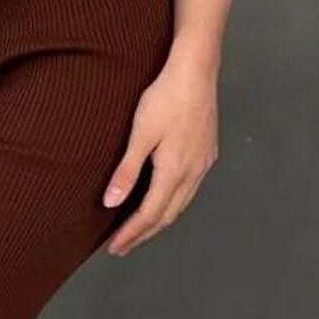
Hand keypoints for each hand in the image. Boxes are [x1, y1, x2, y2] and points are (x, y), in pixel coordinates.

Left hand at [103, 48, 218, 256]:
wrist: (196, 71)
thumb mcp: (141, 134)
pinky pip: (190, 190)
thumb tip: (111, 203)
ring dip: (159, 220)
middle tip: (123, 246)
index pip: (150, 215)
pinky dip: (173, 203)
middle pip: (167, 216)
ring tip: (140, 230)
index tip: (115, 247)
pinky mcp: (207, 154)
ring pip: (181, 204)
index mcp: (175, 172)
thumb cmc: (167, 97)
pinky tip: (164, 200)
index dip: (131, 234)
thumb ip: (127, 171)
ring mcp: (203, 164)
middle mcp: (193, 173)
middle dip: (144, 233)